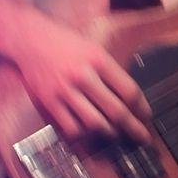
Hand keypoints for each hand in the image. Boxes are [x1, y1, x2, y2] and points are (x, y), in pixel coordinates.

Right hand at [10, 18, 152, 143]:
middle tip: (142, 137)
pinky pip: (72, 128)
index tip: (146, 117)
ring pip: (95, 124)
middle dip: (134, 129)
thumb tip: (132, 100)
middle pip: (116, 111)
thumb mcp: (94, 49)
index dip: (142, 108)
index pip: (129, 91)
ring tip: (115, 134)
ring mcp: (65, 91)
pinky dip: (84, 134)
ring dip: (110, 133)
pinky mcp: (49, 102)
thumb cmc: (66, 44)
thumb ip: (111, 72)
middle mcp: (83, 76)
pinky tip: (90, 132)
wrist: (31, 40)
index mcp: (99, 60)